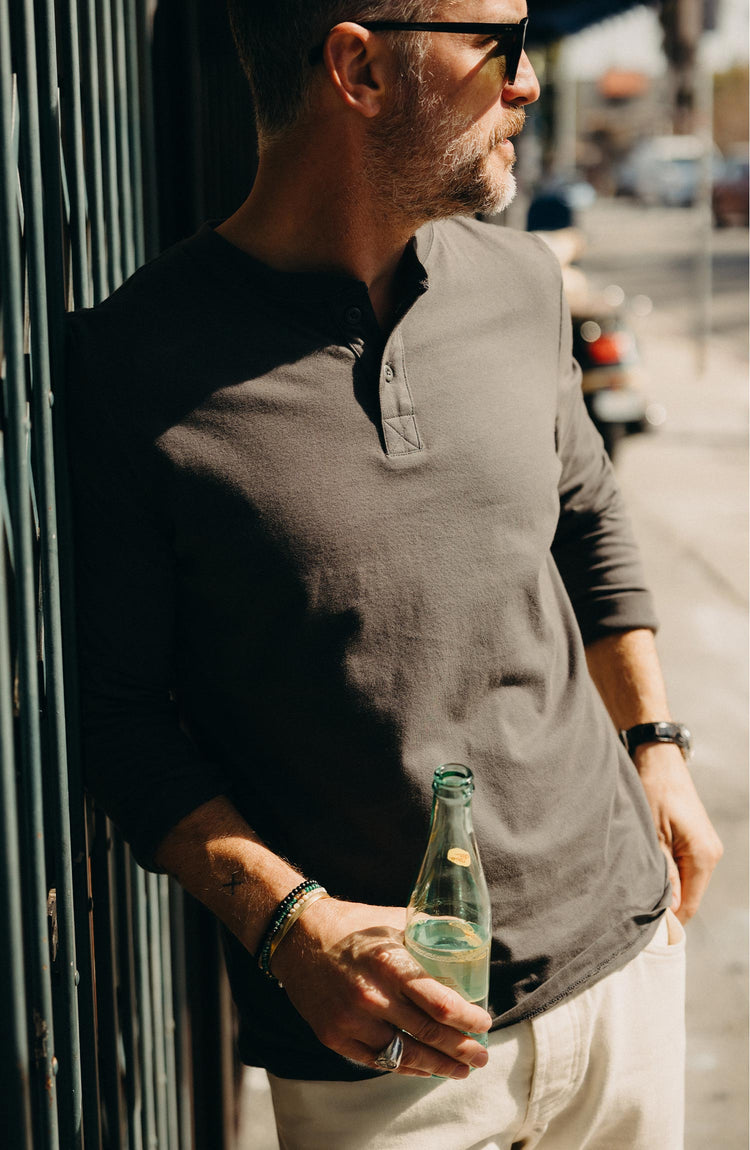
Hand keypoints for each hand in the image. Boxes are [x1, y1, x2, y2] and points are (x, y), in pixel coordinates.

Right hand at [270, 898, 491, 1077]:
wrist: (298, 936)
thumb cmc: (352, 926)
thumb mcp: (392, 923)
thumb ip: (427, 936)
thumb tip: (469, 943)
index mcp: (390, 964)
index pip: (440, 1004)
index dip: (468, 1019)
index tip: (484, 1023)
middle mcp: (371, 997)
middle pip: (428, 1034)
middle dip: (462, 1049)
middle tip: (482, 1056)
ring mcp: (351, 1021)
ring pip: (405, 1055)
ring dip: (438, 1066)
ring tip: (460, 1069)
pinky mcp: (334, 1037)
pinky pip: (378, 1061)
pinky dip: (406, 1067)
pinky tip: (424, 1067)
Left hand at [634, 742, 722, 922]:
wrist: (658, 760)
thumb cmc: (653, 792)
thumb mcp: (652, 835)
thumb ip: (663, 873)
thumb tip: (670, 909)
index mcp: (703, 856)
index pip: (690, 905)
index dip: (670, 918)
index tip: (644, 923)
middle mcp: (711, 854)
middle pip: (690, 896)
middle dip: (667, 903)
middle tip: (635, 905)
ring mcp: (706, 846)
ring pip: (686, 882)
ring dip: (666, 886)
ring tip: (638, 884)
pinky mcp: (696, 839)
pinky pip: (684, 867)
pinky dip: (668, 872)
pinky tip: (648, 868)